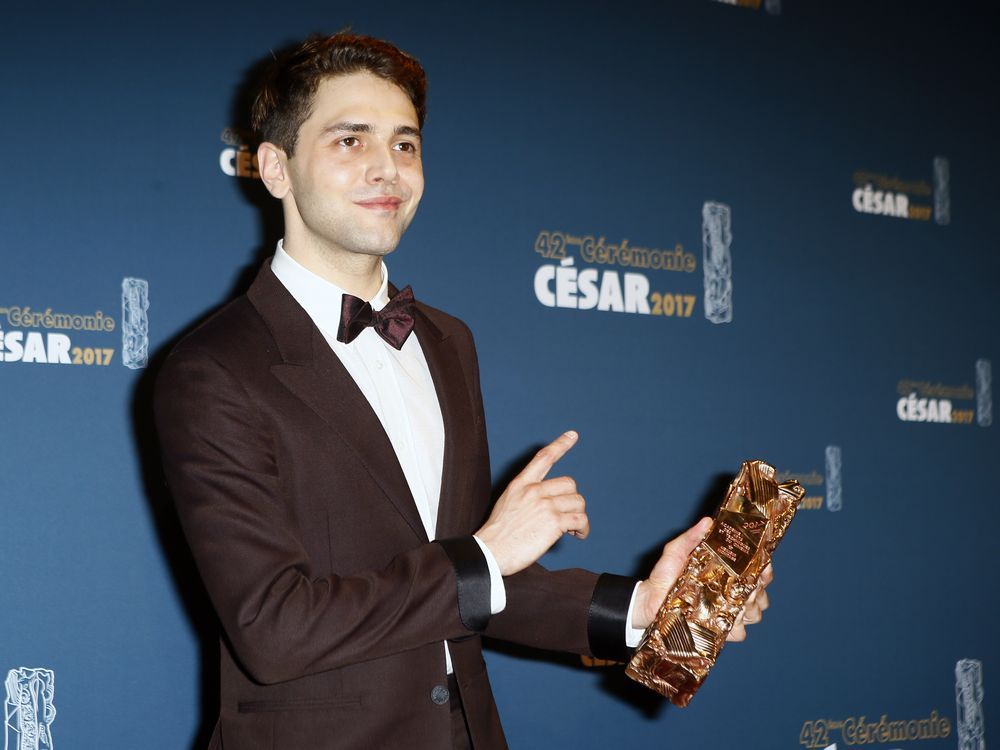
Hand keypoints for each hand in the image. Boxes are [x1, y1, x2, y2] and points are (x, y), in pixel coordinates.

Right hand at [476, 431, 587, 575]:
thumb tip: (549, 505)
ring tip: (573, 529)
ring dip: (579, 516)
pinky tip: (578, 535)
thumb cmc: (497, 535)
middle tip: (569, 517)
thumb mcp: (507, 504)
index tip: (573, 435)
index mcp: (520, 484)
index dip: (560, 445)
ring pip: (578, 502)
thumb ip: (527, 498)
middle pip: (570, 484)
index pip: (543, 458)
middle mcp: (533, 490)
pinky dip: (583, 528)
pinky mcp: (553, 522)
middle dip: (572, 501)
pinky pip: (580, 519)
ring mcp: (544, 505)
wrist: (489, 553)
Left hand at [632, 519, 774, 640]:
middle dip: (758, 592)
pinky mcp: (720, 631)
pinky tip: (726, 621)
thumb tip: (708, 521)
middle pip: (761, 595)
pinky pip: (740, 633)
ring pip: (754, 614)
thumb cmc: (664, 574)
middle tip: (748, 589)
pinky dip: (736, 628)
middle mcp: (731, 593)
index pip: (757, 572)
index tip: (764, 569)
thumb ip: (692, 537)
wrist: (649, 600)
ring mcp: (727, 613)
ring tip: (736, 604)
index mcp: (727, 573)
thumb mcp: (676, 551)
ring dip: (749, 610)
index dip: (765, 571)